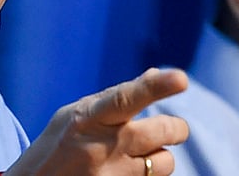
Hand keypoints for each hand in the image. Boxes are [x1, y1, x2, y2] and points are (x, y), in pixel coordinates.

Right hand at [5, 68, 188, 175]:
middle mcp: (102, 148)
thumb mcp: (77, 113)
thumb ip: (116, 97)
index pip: (126, 98)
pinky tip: (126, 172)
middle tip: (167, 129)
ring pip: (165, 162)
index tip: (180, 79)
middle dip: (173, 128)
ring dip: (159, 156)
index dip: (155, 88)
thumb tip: (158, 74)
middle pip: (163, 132)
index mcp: (88, 118)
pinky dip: (146, 175)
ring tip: (136, 155)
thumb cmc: (58, 144)